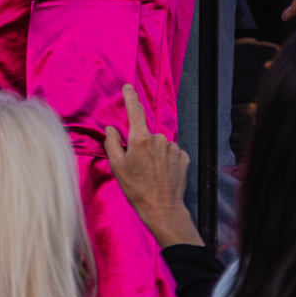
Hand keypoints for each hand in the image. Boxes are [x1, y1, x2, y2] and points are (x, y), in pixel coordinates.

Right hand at [104, 83, 201, 247]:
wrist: (162, 208)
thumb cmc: (136, 189)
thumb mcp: (117, 167)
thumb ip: (112, 144)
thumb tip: (111, 129)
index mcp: (141, 139)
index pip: (135, 112)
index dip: (130, 98)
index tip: (127, 87)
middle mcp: (159, 139)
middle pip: (146, 135)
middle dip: (141, 146)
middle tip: (138, 166)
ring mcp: (174, 147)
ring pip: (160, 145)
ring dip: (155, 154)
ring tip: (151, 174)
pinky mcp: (184, 157)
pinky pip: (171, 153)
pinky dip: (166, 160)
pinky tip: (162, 175)